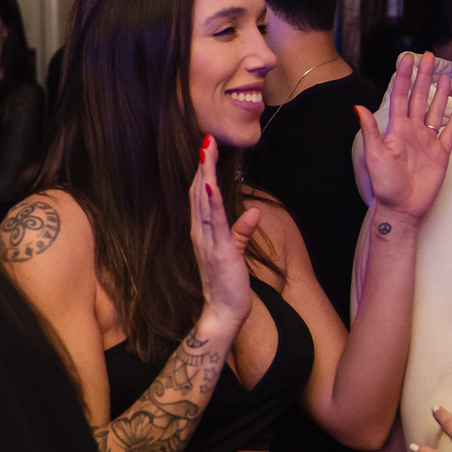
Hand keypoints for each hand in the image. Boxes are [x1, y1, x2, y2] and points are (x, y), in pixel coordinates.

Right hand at [190, 135, 258, 329]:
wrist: (224, 313)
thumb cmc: (229, 284)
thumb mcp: (235, 252)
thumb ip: (241, 232)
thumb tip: (252, 212)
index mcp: (204, 232)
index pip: (202, 196)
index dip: (204, 171)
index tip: (207, 148)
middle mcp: (201, 233)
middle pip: (199, 192)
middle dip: (203, 165)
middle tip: (205, 139)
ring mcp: (208, 241)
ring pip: (204, 201)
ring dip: (205, 175)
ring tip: (206, 151)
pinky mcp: (219, 251)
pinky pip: (214, 222)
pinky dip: (212, 201)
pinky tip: (211, 184)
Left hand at [356, 52, 451, 223]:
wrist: (401, 209)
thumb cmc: (385, 186)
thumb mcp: (375, 157)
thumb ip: (371, 131)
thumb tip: (358, 106)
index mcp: (397, 129)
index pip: (401, 97)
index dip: (404, 77)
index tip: (407, 58)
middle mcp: (413, 131)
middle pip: (420, 98)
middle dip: (424, 77)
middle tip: (429, 55)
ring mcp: (428, 141)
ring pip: (436, 110)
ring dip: (441, 93)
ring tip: (446, 74)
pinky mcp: (441, 154)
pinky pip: (449, 133)